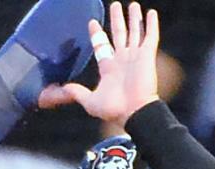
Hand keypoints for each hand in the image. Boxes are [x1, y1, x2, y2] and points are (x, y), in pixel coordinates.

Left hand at [37, 2, 159, 124]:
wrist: (133, 112)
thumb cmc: (114, 109)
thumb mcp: (90, 101)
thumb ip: (78, 92)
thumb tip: (63, 89)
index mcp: (109, 68)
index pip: (102, 45)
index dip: (97, 34)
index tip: (92, 22)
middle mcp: (123, 59)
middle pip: (119, 34)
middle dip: (116, 20)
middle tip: (115, 6)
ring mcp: (135, 57)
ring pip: (134, 32)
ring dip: (134, 18)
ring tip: (132, 4)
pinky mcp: (147, 56)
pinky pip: (150, 36)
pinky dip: (151, 25)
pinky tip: (151, 13)